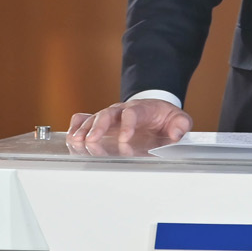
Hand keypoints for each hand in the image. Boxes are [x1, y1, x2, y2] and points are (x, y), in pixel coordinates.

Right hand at [69, 99, 191, 149]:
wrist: (155, 109)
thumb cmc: (164, 117)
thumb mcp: (178, 119)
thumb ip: (180, 125)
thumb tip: (176, 133)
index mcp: (142, 109)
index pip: (132, 113)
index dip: (127, 125)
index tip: (124, 140)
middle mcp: (122, 110)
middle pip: (108, 114)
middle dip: (99, 127)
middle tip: (91, 141)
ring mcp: (111, 115)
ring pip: (94, 118)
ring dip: (84, 129)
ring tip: (76, 141)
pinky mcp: (102, 121)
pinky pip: (86, 119)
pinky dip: (77, 126)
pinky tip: (70, 136)